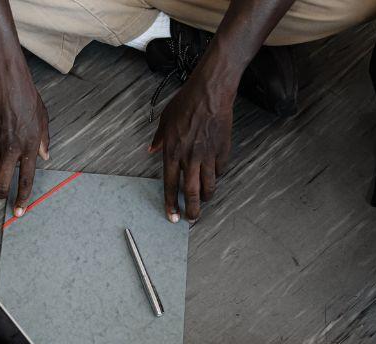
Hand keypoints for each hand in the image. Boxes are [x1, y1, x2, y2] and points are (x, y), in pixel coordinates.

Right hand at [0, 59, 48, 214]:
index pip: (25, 180)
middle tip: (2, 196)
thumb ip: (44, 141)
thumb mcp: (43, 118)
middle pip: (1, 182)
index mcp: (29, 145)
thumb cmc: (26, 96)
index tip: (19, 211)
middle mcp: (11, 148)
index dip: (22, 199)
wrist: (5, 80)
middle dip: (0, 193)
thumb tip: (44, 157)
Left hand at [150, 70, 234, 222]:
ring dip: (206, 197)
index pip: (170, 185)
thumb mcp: (165, 120)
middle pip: (191, 193)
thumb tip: (152, 150)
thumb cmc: (187, 102)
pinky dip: (218, 175)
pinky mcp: (223, 150)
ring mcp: (208, 155)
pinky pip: (221, 170)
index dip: (171, 204)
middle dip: (192, 210)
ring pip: (209, 186)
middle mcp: (190, 158)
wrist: (210, 92)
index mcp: (173, 152)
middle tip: (192, 219)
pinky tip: (215, 175)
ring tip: (204, 200)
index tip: (172, 216)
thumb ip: (159, 139)